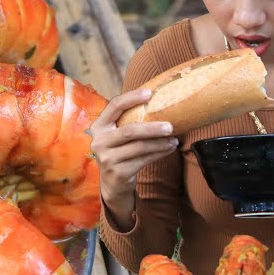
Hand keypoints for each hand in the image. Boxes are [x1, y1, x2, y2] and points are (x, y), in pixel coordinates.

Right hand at [89, 88, 179, 225]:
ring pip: (139, 147)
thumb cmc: (120, 151)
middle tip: (171, 126)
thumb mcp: (117, 135)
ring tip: (174, 139)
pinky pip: (143, 160)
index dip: (131, 98)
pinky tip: (168, 149)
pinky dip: (159, 153)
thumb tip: (160, 101)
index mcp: (99, 126)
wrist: (112, 182)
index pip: (114, 106)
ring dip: (160, 143)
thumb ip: (128, 120)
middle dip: (152, 128)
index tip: (150, 92)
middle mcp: (99, 142)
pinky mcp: (118, 172)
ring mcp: (107, 158)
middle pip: (129, 131)